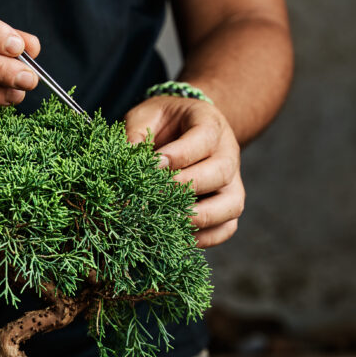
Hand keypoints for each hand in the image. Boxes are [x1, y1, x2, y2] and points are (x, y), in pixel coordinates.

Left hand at [124, 95, 243, 247]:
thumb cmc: (162, 124)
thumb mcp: (146, 117)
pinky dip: (203, 239)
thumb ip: (135, 134)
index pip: (203, 139)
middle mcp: (228, 154)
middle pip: (219, 173)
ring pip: (230, 205)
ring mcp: (232, 183)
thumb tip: (123, 164)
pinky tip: (173, 237)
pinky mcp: (227, 208)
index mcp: (210, 124)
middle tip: (152, 197)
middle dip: (183, 188)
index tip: (152, 166)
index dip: (177, 155)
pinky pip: (225, 229)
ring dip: (196, 218)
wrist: (183, 132)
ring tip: (163, 222)